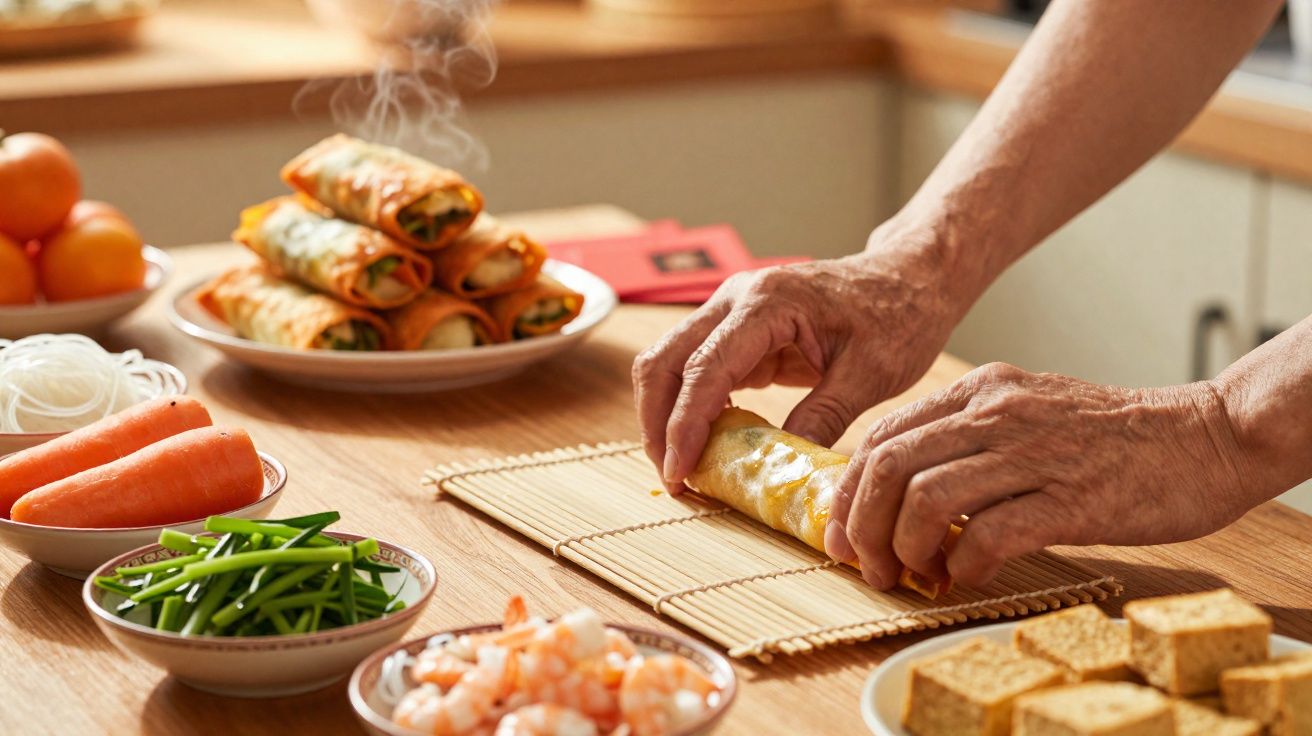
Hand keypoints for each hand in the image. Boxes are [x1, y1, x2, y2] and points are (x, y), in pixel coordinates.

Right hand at [632, 223, 965, 492]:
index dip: (684, 426)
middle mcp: (736, 298)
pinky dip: (689, 407)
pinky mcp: (738, 332)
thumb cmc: (899, 316)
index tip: (681, 473)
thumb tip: (780, 468)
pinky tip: (706, 444)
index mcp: (768, 302)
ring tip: (683, 467)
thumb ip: (823, 418)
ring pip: (670, 363)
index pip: (704, 369)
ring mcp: (731, 311)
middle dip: (657, 422)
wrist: (910, 278)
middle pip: (665, 360)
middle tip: (674, 477)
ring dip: (665, 415)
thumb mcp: (872, 374)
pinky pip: (696, 369)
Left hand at [825, 362, 1260, 589]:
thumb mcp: (1025, 412)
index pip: (882, 436)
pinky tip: (966, 577)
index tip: (844, 533)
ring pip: (927, 498)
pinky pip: (990, 534)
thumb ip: (965, 438)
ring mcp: (1034, 453)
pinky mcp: (1072, 498)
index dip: (849, 491)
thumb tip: (901, 492)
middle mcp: (998, 413)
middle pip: (890, 466)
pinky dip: (964, 564)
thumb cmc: (1111, 436)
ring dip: (905, 549)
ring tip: (914, 576)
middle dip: (862, 524)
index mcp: (980, 391)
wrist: (1204, 436)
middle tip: (868, 565)